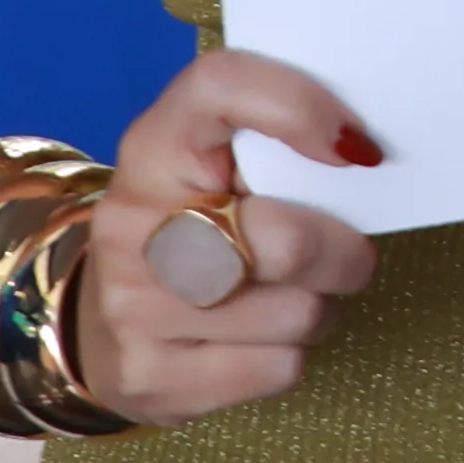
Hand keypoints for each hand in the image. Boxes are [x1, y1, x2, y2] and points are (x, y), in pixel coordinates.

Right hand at [73, 48, 380, 424]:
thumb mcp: (210, 173)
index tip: (357, 148)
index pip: (219, 86)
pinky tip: (256, 342)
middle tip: (346, 256)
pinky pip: (278, 368)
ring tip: (286, 299)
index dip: (296, 106)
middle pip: (287, 239)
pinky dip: (290, 358)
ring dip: (317, 310)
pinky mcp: (150, 376)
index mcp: (153, 146)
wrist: (99, 331)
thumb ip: (272, 147)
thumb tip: (364, 154)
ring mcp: (133, 304)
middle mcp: (132, 221)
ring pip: (296, 312)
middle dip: (343, 255)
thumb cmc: (188, 234)